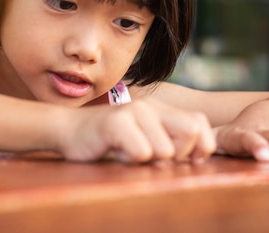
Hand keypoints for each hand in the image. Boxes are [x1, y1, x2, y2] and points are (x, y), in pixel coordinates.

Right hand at [57, 97, 216, 162]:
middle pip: (191, 132)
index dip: (200, 146)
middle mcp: (150, 106)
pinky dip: (132, 161)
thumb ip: (166, 139)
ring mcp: (133, 112)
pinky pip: (141, 152)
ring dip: (150, 161)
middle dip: (179, 156)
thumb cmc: (107, 140)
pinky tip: (117, 152)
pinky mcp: (116, 122)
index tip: (183, 160)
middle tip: (156, 159)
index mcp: (160, 109)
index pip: (200, 123)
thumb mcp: (142, 136)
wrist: (67, 129)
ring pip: (165, 150)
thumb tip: (198, 157)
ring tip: (131, 154)